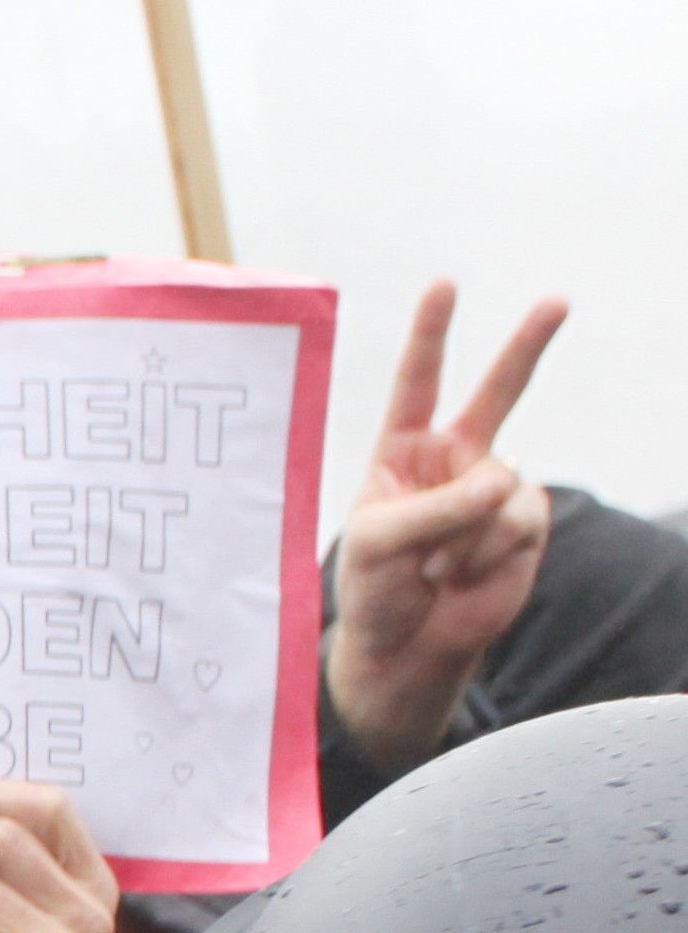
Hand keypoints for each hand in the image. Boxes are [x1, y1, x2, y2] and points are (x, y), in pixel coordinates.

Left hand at [326, 278, 565, 772]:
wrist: (407, 646)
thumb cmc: (375, 588)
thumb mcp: (378, 543)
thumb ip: (435, 507)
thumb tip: (503, 482)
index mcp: (402, 451)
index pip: (417, 383)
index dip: (431, 335)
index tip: (445, 285)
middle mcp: (452, 460)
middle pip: (496, 393)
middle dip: (526, 346)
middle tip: (556, 302)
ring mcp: (493, 489)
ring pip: (499, 482)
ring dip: (464, 531)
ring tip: (436, 565)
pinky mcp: (523, 523)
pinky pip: (517, 519)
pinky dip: (487, 550)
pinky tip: (464, 574)